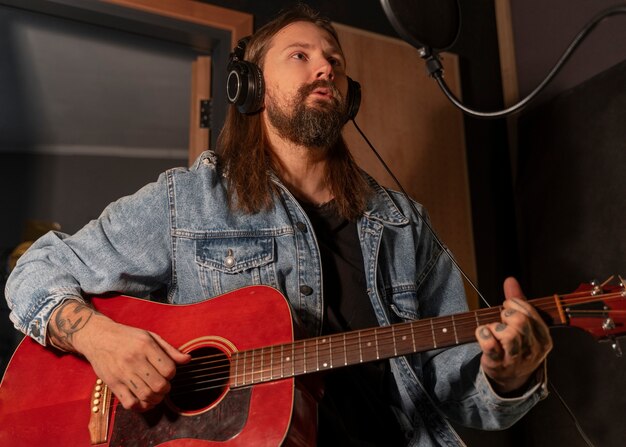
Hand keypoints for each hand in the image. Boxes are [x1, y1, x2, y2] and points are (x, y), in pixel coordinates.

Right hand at [49, 301, 189, 410]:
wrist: (98, 337)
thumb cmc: (128, 336)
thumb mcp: (150, 336)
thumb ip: (169, 350)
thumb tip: (188, 359)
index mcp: (146, 346)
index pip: (168, 369)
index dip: (172, 374)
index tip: (167, 372)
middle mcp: (134, 360)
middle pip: (159, 385)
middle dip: (165, 389)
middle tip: (163, 385)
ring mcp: (122, 373)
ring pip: (146, 395)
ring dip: (155, 399)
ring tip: (156, 394)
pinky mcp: (112, 384)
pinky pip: (130, 403)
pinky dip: (140, 406)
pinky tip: (144, 401)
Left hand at [475, 277, 552, 394]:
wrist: (511, 377)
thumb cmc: (518, 345)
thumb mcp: (524, 324)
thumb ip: (517, 301)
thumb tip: (510, 280)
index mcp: (543, 338)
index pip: (530, 313)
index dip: (515, 304)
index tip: (507, 306)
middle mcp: (532, 350)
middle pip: (520, 323)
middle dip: (506, 315)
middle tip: (501, 318)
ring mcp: (516, 359)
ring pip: (508, 335)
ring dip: (495, 327)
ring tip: (493, 329)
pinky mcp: (498, 364)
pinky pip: (490, 346)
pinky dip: (483, 335)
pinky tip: (482, 333)